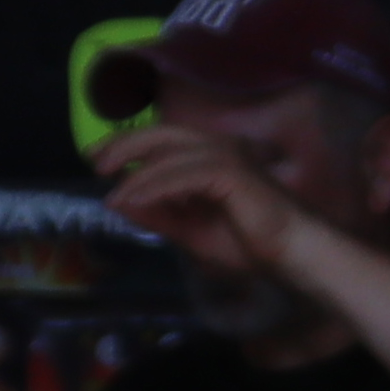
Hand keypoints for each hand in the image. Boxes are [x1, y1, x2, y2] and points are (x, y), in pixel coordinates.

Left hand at [94, 122, 317, 282]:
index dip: (128, 146)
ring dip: (136, 173)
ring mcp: (226, 156)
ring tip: (115, 193)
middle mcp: (218, 148)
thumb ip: (158, 215)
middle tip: (97, 164)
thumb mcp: (191, 232)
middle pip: (161, 134)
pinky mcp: (229, 172)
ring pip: (167, 153)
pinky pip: (179, 175)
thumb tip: (119, 202)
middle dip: (124, 146)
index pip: (163, 140)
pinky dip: (153, 187)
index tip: (100, 162)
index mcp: (212, 157)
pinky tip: (134, 200)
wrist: (292, 256)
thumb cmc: (252, 246)